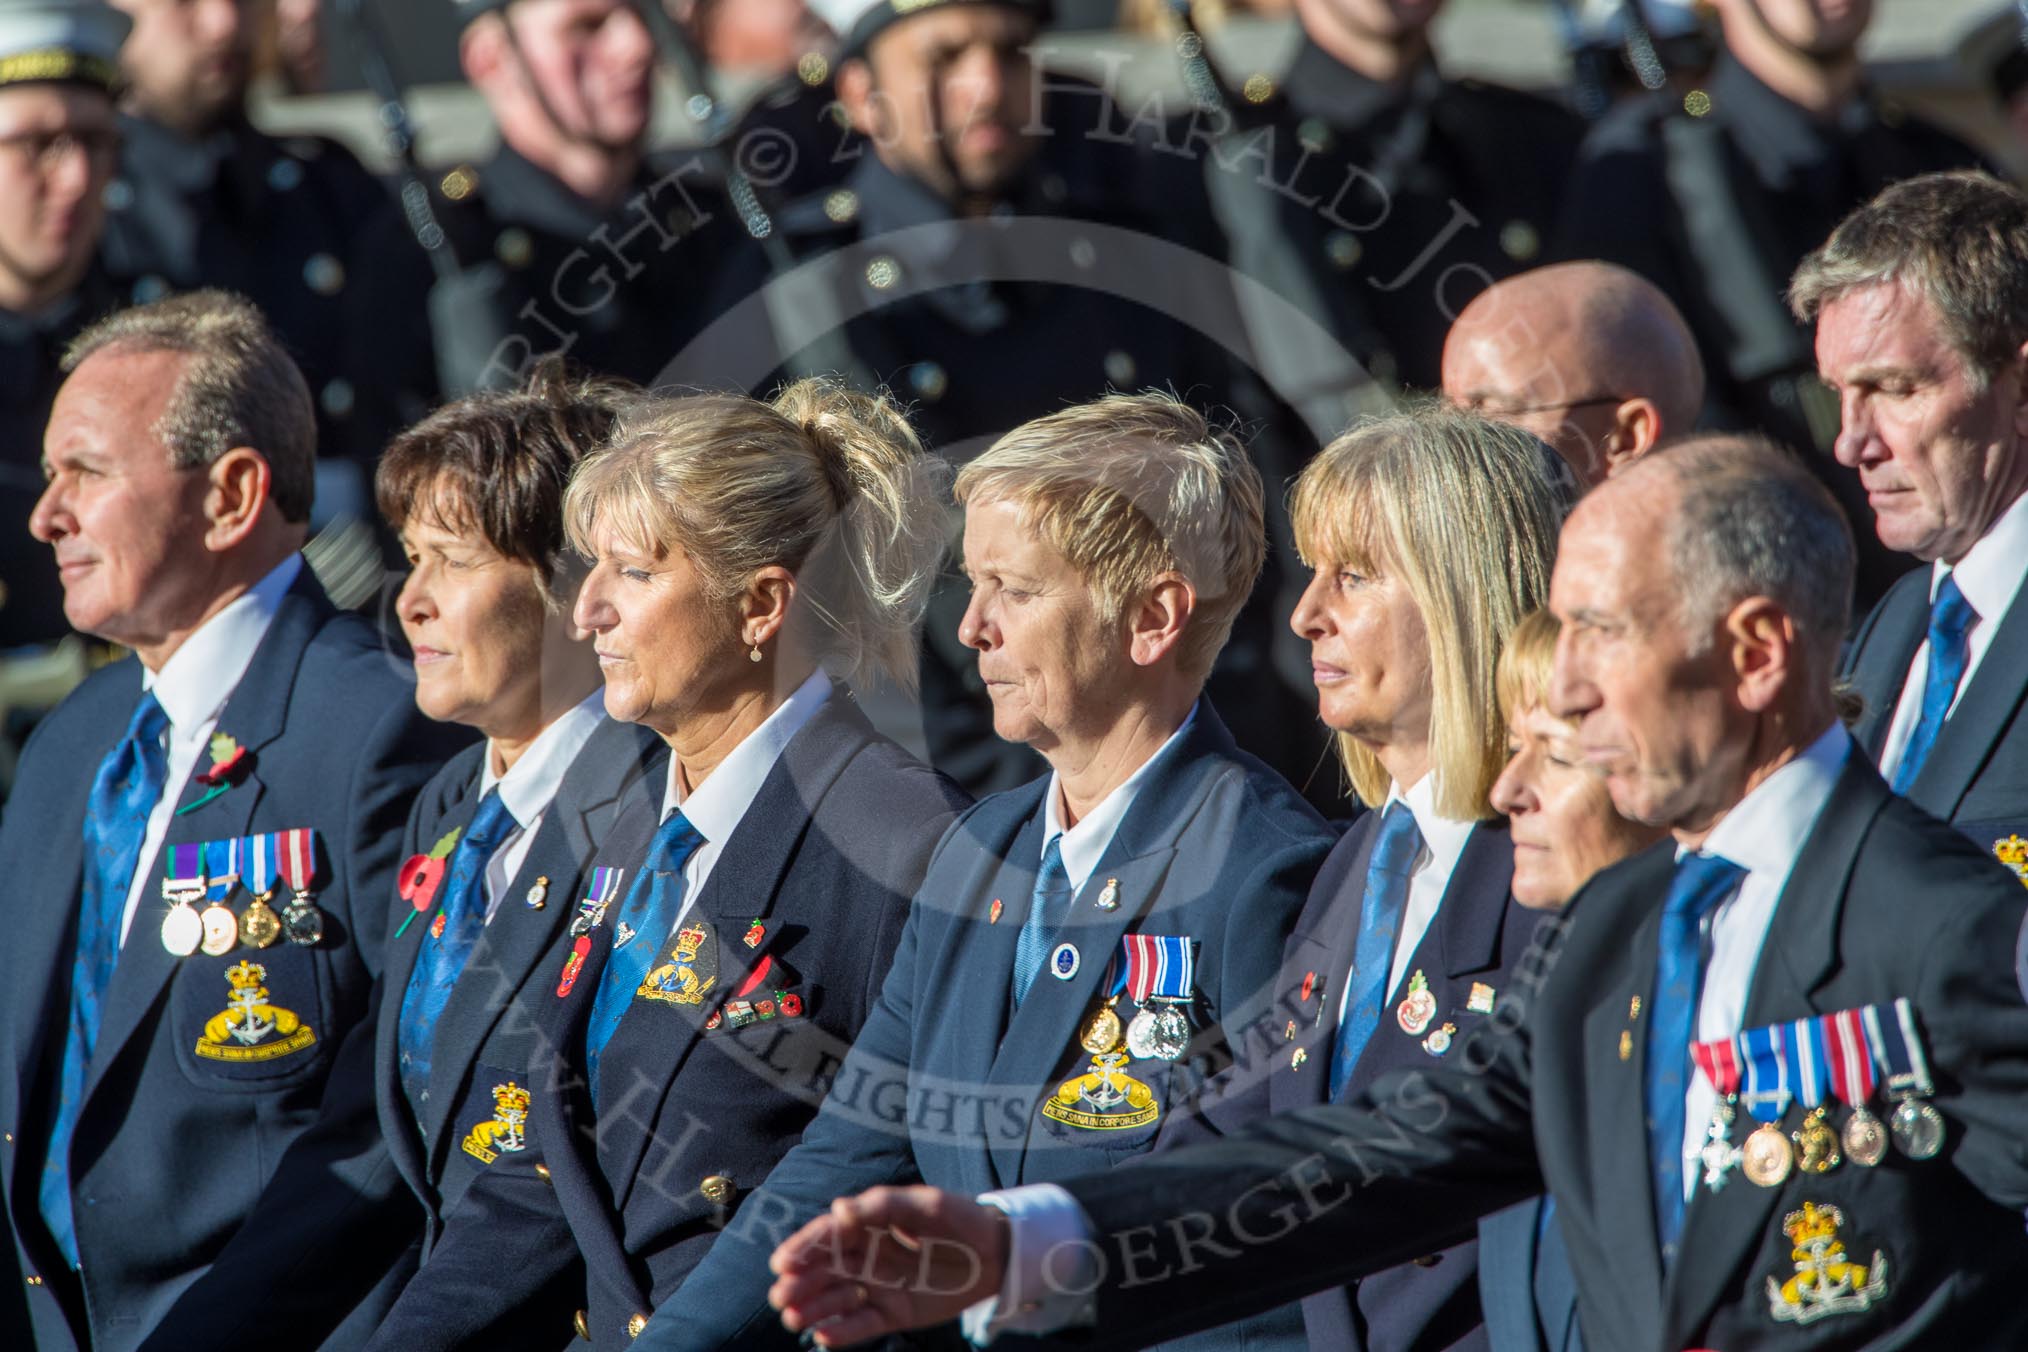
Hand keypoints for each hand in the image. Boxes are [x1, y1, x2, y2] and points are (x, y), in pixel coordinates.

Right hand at [769, 1185, 1010, 1346]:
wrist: (995, 1252)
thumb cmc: (957, 1218)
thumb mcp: (925, 1204)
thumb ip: (883, 1206)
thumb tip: (838, 1210)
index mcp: (867, 1225)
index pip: (827, 1236)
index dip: (802, 1248)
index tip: (782, 1263)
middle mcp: (865, 1257)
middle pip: (824, 1272)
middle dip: (800, 1284)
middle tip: (781, 1297)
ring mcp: (877, 1287)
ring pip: (837, 1300)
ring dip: (813, 1309)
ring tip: (794, 1319)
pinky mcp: (893, 1314)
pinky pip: (862, 1325)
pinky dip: (842, 1333)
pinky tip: (824, 1337)